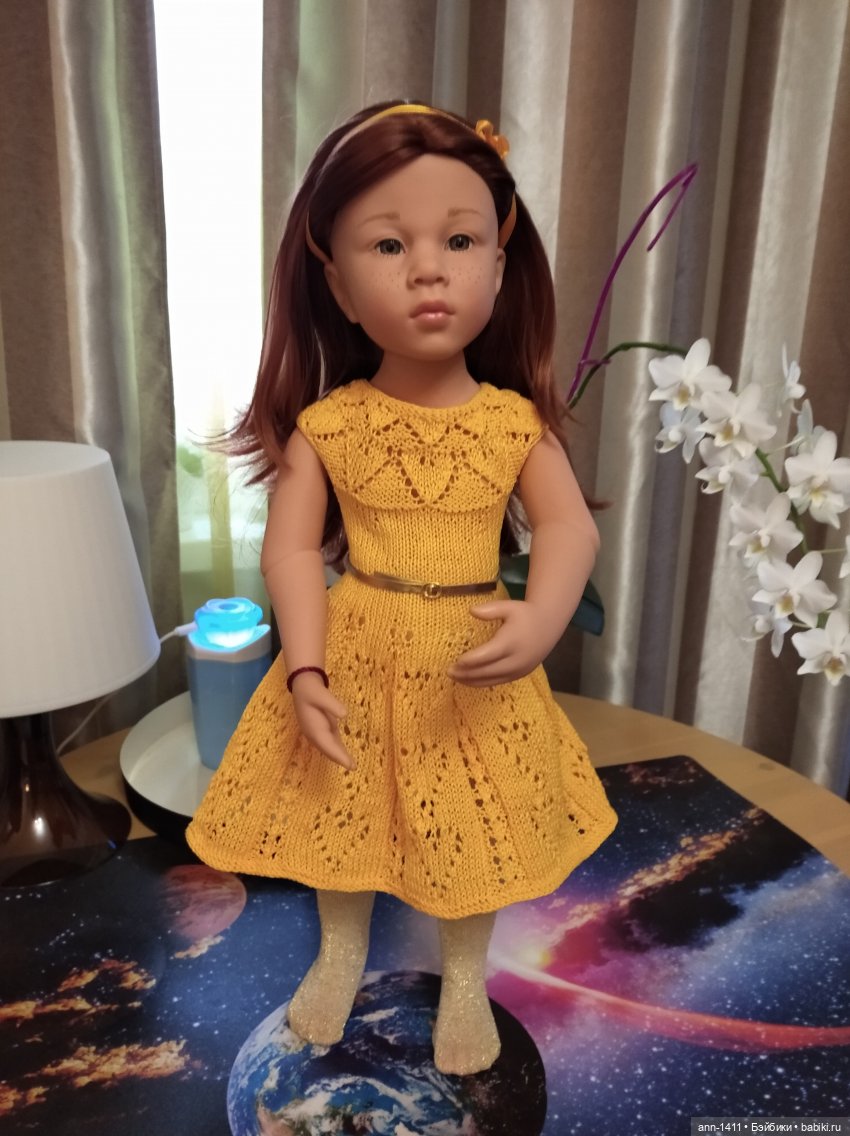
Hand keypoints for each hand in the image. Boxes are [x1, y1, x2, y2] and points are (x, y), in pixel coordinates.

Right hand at [290, 673, 353, 769]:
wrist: (302, 685)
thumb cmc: (311, 690)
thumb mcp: (321, 694)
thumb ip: (333, 704)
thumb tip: (344, 714)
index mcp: (314, 728)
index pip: (328, 746)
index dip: (339, 756)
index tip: (350, 765)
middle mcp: (314, 734)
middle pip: (328, 750)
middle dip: (340, 759)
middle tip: (353, 768)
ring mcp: (316, 732)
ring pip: (328, 747)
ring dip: (338, 755)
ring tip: (351, 765)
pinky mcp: (320, 728)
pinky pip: (329, 741)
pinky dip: (336, 748)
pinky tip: (344, 753)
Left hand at [448, 599, 562, 686]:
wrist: (548, 627)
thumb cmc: (525, 615)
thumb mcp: (509, 607)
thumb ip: (490, 609)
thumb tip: (471, 610)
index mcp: (511, 642)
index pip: (487, 655)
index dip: (471, 660)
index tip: (456, 660)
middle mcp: (515, 659)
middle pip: (487, 670)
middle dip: (467, 673)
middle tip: (449, 671)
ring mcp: (518, 669)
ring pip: (491, 679)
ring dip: (472, 680)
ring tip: (455, 677)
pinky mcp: (519, 674)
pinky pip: (498, 681)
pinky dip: (482, 682)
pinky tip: (469, 680)